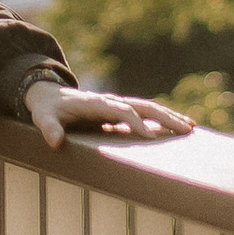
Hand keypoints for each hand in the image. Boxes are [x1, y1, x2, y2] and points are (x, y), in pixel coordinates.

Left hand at [24, 77, 194, 148]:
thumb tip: (54, 141)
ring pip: (148, 108)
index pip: (121, 111)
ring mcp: (116, 105)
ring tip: (190, 128)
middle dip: (164, 117)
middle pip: (142, 106)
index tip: (149, 137)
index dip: (135, 122)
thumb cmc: (46, 108)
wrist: (47, 93)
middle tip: (185, 130)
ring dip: (169, 116)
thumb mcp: (42, 117)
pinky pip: (145, 114)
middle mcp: (110, 101)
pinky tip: (177, 128)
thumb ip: (49, 128)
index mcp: (95, 102)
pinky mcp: (119, 111)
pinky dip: (162, 119)